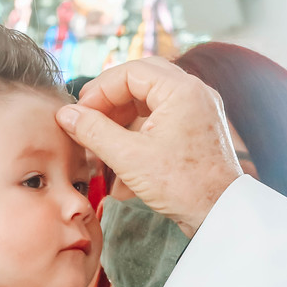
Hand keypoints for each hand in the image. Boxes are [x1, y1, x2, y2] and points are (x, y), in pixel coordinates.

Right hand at [55, 58, 242, 236]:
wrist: (221, 214)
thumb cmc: (183, 186)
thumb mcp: (129, 158)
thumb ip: (93, 131)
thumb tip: (66, 115)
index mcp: (182, 90)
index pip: (130, 72)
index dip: (99, 91)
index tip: (80, 113)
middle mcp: (194, 93)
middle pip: (140, 81)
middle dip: (109, 102)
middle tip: (87, 118)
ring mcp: (197, 111)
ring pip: (149, 103)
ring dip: (121, 122)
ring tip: (99, 147)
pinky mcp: (196, 131)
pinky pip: (161, 122)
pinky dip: (138, 137)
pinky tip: (119, 167)